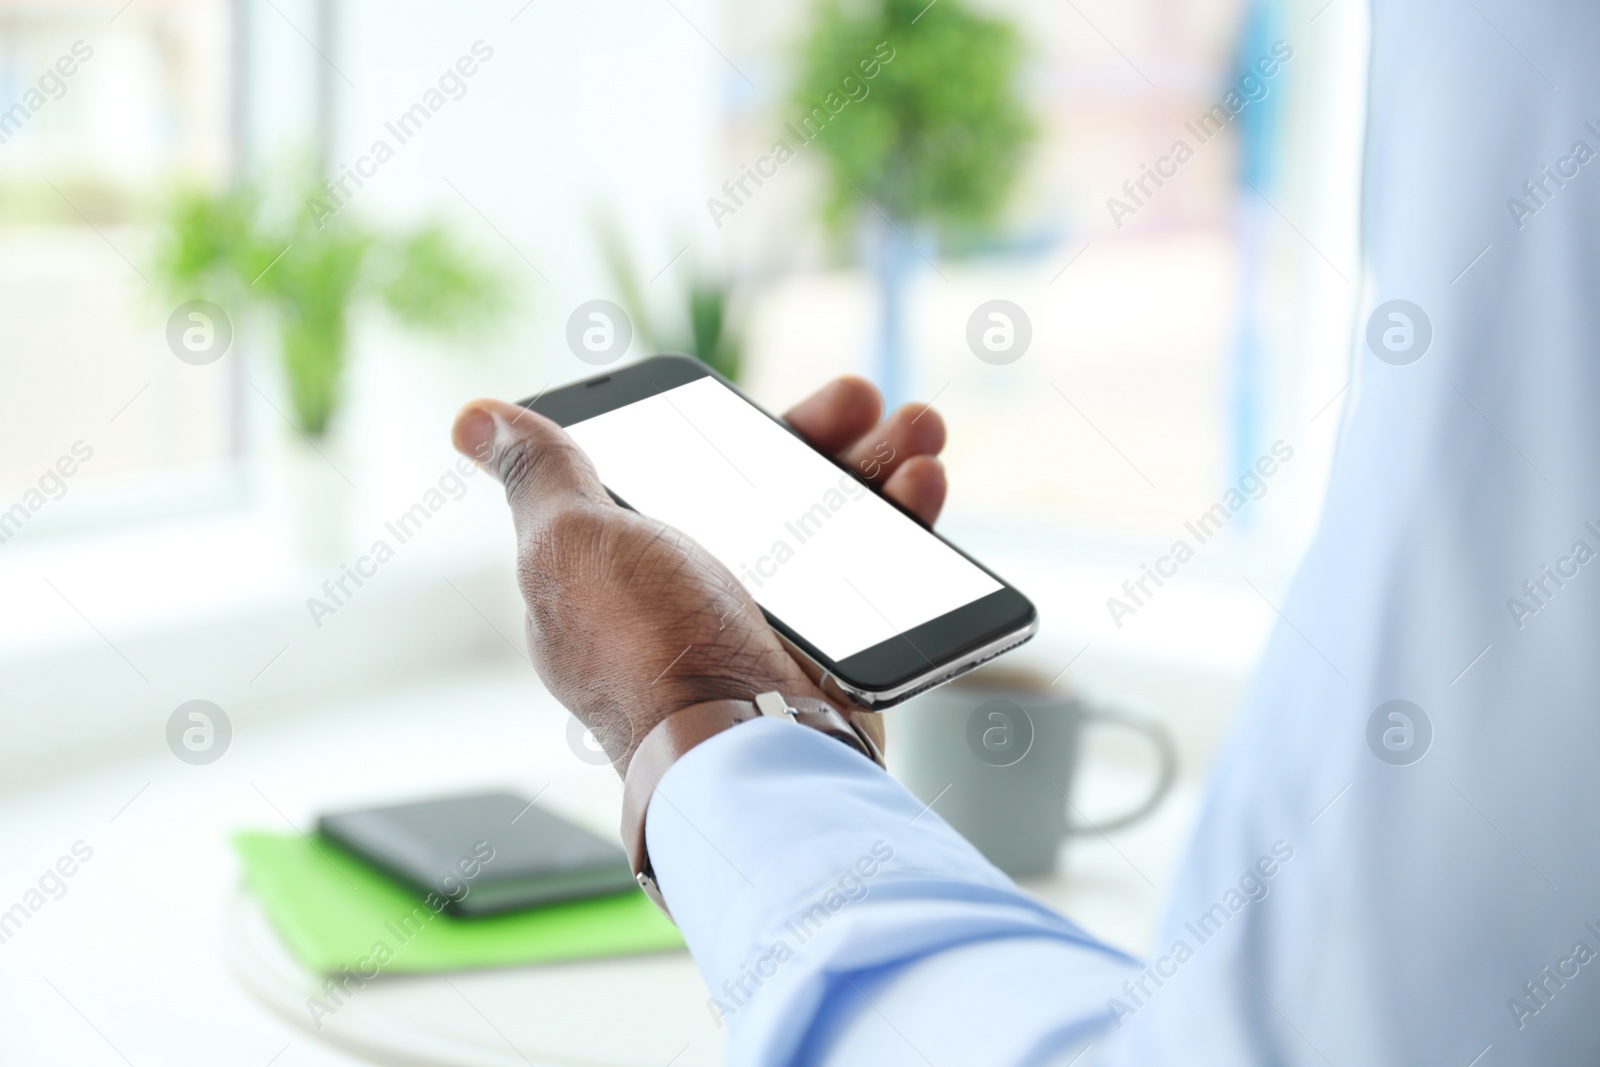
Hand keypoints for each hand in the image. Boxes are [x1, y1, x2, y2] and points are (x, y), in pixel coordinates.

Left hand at [451, 376, 946, 774]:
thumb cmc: (646, 649)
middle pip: (780, 491)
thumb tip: (473, 419)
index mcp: (635, 564)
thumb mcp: (572, 542)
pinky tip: (925, 486)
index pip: (694, 472)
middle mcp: (703, 593)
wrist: (740, 753)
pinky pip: (877, 578)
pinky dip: (905, 526)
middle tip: (868, 402)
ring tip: (921, 434)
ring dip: (881, 468)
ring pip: (839, 526)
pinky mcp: (832, 657)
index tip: (776, 400)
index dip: (742, 428)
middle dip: (830, 438)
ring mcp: (771, 627)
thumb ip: (541, 476)